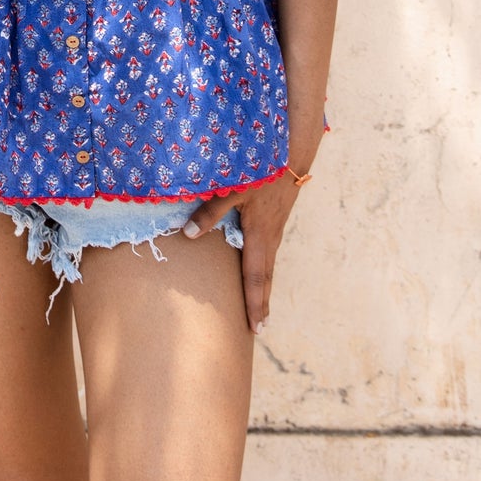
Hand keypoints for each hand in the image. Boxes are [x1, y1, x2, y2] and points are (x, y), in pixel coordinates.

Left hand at [182, 171, 298, 333]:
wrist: (293, 151)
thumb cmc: (261, 169)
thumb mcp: (232, 188)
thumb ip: (210, 212)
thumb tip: (188, 234)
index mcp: (260, 235)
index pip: (256, 279)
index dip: (254, 305)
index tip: (255, 329)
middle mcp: (271, 236)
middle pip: (265, 277)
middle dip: (261, 303)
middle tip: (259, 329)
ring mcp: (276, 226)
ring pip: (269, 263)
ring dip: (263, 286)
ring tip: (259, 304)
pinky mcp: (276, 216)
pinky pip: (269, 249)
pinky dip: (265, 266)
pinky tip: (259, 264)